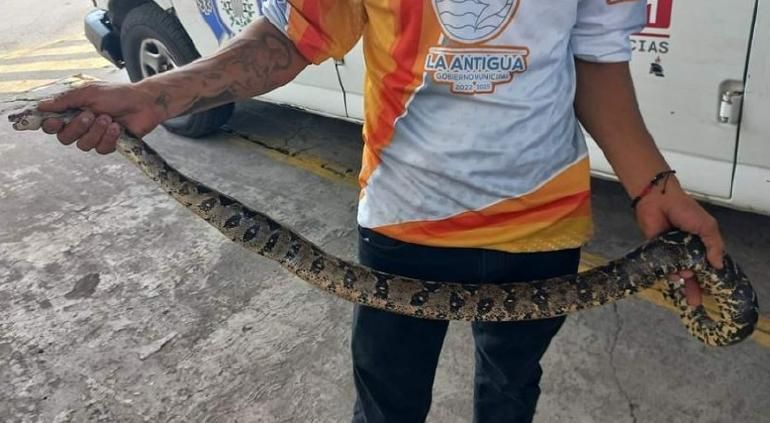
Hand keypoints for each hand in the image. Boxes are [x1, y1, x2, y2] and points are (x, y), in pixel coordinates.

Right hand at [37, 81, 165, 153]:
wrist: (143, 103)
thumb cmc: (117, 94)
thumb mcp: (89, 92)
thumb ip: (66, 100)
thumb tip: (42, 105)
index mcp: (73, 112)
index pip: (52, 125)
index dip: (50, 126)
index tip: (55, 121)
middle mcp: (82, 126)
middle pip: (65, 138)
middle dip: (78, 127)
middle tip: (91, 115)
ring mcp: (95, 136)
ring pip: (83, 145)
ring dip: (96, 131)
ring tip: (109, 119)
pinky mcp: (109, 145)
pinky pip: (100, 149)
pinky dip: (109, 137)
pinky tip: (117, 127)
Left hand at [634, 183, 724, 306]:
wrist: (658, 201)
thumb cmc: (685, 209)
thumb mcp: (707, 227)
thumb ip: (714, 246)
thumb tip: (718, 265)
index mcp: (701, 243)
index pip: (707, 264)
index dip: (710, 277)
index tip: (712, 291)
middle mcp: (686, 249)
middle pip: (692, 273)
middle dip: (694, 288)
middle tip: (695, 302)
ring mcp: (671, 251)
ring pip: (677, 272)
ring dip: (682, 278)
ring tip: (685, 276)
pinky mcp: (656, 251)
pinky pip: (662, 267)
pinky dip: (668, 273)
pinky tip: (673, 274)